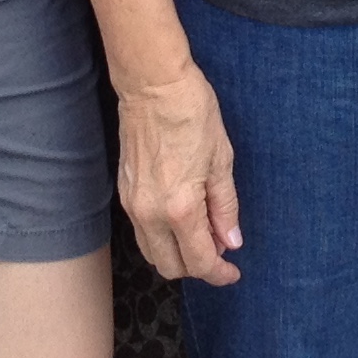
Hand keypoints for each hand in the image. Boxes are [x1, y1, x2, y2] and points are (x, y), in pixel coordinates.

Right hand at [119, 65, 241, 284]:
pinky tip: (182, 220)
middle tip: (220, 253)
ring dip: (177, 255)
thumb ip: (225, 207)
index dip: (219, 273)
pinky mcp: (123, 192)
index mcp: (179, 208)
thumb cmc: (192, 113)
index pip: (199, 260)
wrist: (153, 84)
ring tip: (203, 235)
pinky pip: (141, 232)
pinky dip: (162, 237)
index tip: (233, 273)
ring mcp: (132, 204)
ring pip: (152, 252)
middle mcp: (149, 214)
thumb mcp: (221, 160)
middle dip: (197, 268)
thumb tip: (231, 241)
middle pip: (170, 267)